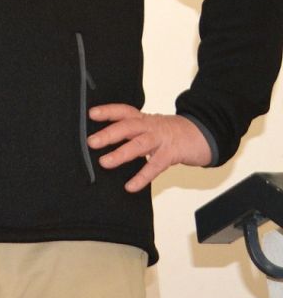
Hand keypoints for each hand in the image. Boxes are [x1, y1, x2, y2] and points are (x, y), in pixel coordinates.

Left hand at [88, 104, 212, 192]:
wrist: (205, 134)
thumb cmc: (173, 132)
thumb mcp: (152, 127)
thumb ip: (132, 131)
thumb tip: (104, 141)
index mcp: (144, 119)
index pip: (124, 111)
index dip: (108, 111)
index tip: (92, 114)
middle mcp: (151, 126)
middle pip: (129, 126)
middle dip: (109, 134)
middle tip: (92, 142)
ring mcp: (162, 140)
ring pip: (139, 144)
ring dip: (121, 153)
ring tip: (105, 162)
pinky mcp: (172, 154)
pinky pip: (155, 166)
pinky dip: (142, 177)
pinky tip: (130, 186)